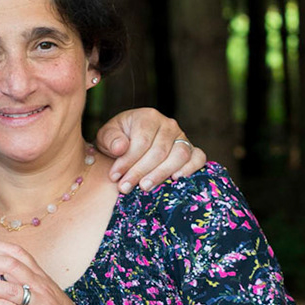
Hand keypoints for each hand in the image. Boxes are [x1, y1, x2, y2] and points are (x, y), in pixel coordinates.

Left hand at [94, 108, 208, 192]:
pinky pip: (198, 158)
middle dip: (140, 172)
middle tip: (125, 187)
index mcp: (148, 117)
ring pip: (179, 155)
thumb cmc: (117, 140)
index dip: (128, 161)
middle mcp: (168, 125)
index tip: (114, 176)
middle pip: (159, 151)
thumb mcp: (106, 136)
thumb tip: (120, 148)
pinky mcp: (191, 150)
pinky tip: (175, 180)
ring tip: (144, 187)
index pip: (142, 142)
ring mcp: (182, 137)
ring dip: (161, 174)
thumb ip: (111, 139)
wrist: (129, 143)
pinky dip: (190, 169)